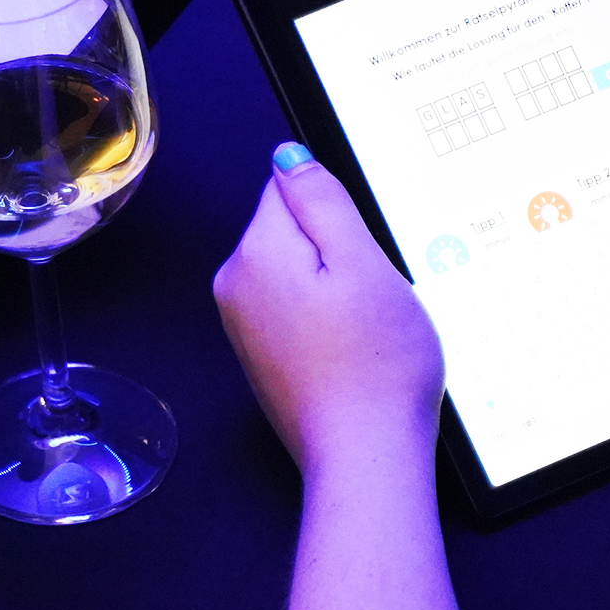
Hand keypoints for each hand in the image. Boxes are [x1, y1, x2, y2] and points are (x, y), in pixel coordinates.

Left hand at [212, 144, 444, 479]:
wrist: (364, 454)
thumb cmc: (374, 365)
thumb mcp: (363, 263)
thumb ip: (322, 201)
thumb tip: (288, 155)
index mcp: (254, 253)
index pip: (287, 188)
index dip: (338, 209)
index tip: (364, 244)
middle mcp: (234, 284)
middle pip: (292, 231)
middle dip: (340, 249)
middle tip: (374, 290)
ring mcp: (243, 323)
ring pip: (300, 271)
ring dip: (339, 285)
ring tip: (368, 324)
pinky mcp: (262, 353)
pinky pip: (299, 309)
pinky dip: (331, 319)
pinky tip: (356, 347)